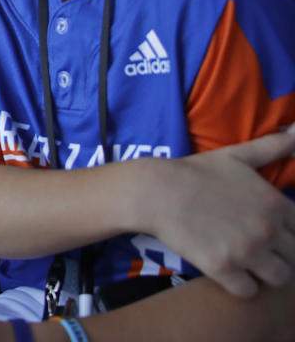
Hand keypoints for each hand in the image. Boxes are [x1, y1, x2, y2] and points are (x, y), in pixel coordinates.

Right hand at [149, 128, 294, 297]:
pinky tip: (228, 271)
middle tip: (256, 248)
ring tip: (246, 263)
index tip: (268, 230)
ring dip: (265, 273)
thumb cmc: (196, 172)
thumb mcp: (237, 155)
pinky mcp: (224, 269)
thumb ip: (273, 147)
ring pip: (279, 278)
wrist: (156, 191)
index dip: (287, 232)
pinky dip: (241, 285)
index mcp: (276, 204)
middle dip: (279, 254)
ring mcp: (247, 251)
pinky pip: (249, 291)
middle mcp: (268, 229)